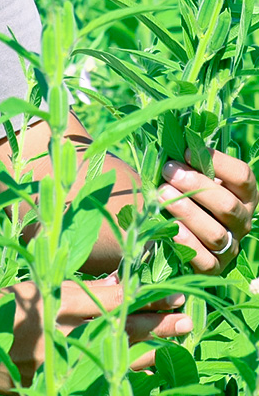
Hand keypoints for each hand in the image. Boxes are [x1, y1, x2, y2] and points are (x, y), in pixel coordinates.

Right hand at [3, 277, 190, 389]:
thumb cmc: (0, 309)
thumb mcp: (36, 289)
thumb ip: (74, 291)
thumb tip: (116, 288)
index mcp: (56, 306)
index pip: (113, 302)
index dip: (145, 299)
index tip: (170, 294)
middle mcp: (64, 338)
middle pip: (122, 332)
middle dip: (156, 326)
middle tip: (185, 318)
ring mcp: (63, 367)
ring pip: (117, 360)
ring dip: (148, 351)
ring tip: (175, 343)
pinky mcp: (59, 388)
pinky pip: (99, 381)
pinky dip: (122, 373)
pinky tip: (141, 368)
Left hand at [158, 148, 257, 272]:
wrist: (168, 223)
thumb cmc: (180, 188)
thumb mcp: (188, 171)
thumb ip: (188, 159)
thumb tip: (177, 137)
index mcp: (242, 194)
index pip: (242, 177)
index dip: (216, 162)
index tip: (185, 150)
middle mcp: (241, 221)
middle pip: (228, 205)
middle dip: (196, 186)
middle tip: (168, 171)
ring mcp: (230, 246)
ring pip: (216, 233)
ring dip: (187, 212)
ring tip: (161, 194)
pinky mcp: (214, 267)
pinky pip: (205, 260)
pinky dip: (187, 243)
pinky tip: (169, 228)